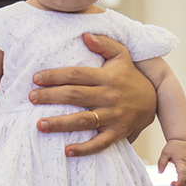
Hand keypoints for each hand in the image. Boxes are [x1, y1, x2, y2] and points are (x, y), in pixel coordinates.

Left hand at [30, 33, 157, 156]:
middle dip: (50, 97)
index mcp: (107, 77)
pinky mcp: (117, 133)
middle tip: (31, 98)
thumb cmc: (129, 76)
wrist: (153, 101)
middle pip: (75, 96)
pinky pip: (99, 143)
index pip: (76, 74)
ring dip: (61, 124)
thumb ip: (104, 43)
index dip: (55, 76)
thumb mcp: (121, 56)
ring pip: (83, 121)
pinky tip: (67, 151)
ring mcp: (113, 116)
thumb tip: (85, 35)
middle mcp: (109, 96)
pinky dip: (84, 149)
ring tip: (40, 125)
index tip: (35, 78)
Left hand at [159, 140, 185, 185]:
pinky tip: (183, 182)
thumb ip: (161, 163)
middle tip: (172, 185)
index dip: (180, 181)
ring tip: (176, 185)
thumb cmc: (173, 146)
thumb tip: (160, 172)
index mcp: (182, 161)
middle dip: (181, 185)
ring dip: (185, 184)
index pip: (183, 173)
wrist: (182, 140)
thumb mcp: (164, 153)